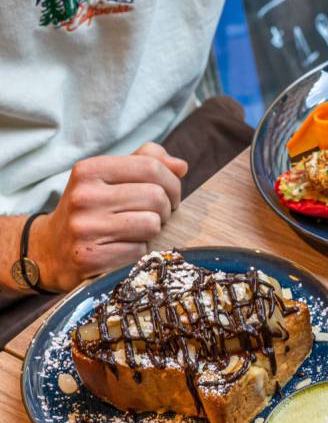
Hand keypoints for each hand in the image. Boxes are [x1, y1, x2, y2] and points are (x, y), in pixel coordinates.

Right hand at [32, 143, 187, 292]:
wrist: (51, 250)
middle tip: (154, 216)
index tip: (169, 195)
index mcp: (89, 170)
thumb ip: (144, 164)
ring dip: (153, 231)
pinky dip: (139, 252)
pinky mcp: (91, 257)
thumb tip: (181, 166)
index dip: (171, 183)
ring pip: (152, 224)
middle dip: (165, 210)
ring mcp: (85, 228)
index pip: (151, 166)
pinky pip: (140, 251)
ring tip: (137, 232)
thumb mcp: (109, 179)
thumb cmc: (92, 211)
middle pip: (156, 196)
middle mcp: (84, 196)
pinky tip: (122, 249)